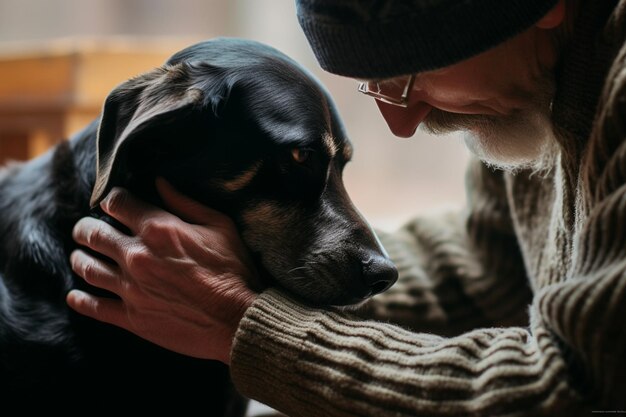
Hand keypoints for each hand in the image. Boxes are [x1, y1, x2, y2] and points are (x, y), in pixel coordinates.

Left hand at [66, 179, 258, 363]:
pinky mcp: (131, 317)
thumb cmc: (233, 270)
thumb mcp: (220, 226)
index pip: (117, 203)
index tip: (112, 203)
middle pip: (93, 233)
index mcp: (158, 229)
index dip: (111, 199)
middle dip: (86, 228)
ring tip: (80, 256)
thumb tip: (160, 183)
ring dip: (80, 258)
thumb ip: (186, 203)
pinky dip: (80, 299)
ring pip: (87, 267)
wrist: (236, 319)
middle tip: (86, 229)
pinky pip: (93, 307)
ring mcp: (130, 288)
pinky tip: (76, 295)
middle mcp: (137, 255)